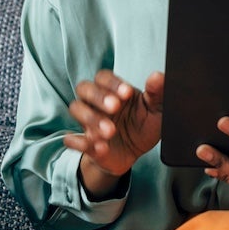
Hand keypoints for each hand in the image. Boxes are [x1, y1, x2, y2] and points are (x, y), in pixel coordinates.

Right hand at [63, 70, 164, 191]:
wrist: (135, 153)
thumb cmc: (142, 125)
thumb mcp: (156, 110)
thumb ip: (157, 93)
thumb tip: (157, 77)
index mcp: (114, 90)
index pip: (103, 77)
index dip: (113, 83)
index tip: (127, 93)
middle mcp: (97, 103)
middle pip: (84, 88)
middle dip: (98, 96)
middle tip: (115, 107)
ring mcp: (89, 121)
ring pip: (76, 109)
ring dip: (91, 119)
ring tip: (110, 131)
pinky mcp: (85, 142)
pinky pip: (71, 139)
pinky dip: (81, 142)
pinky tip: (100, 147)